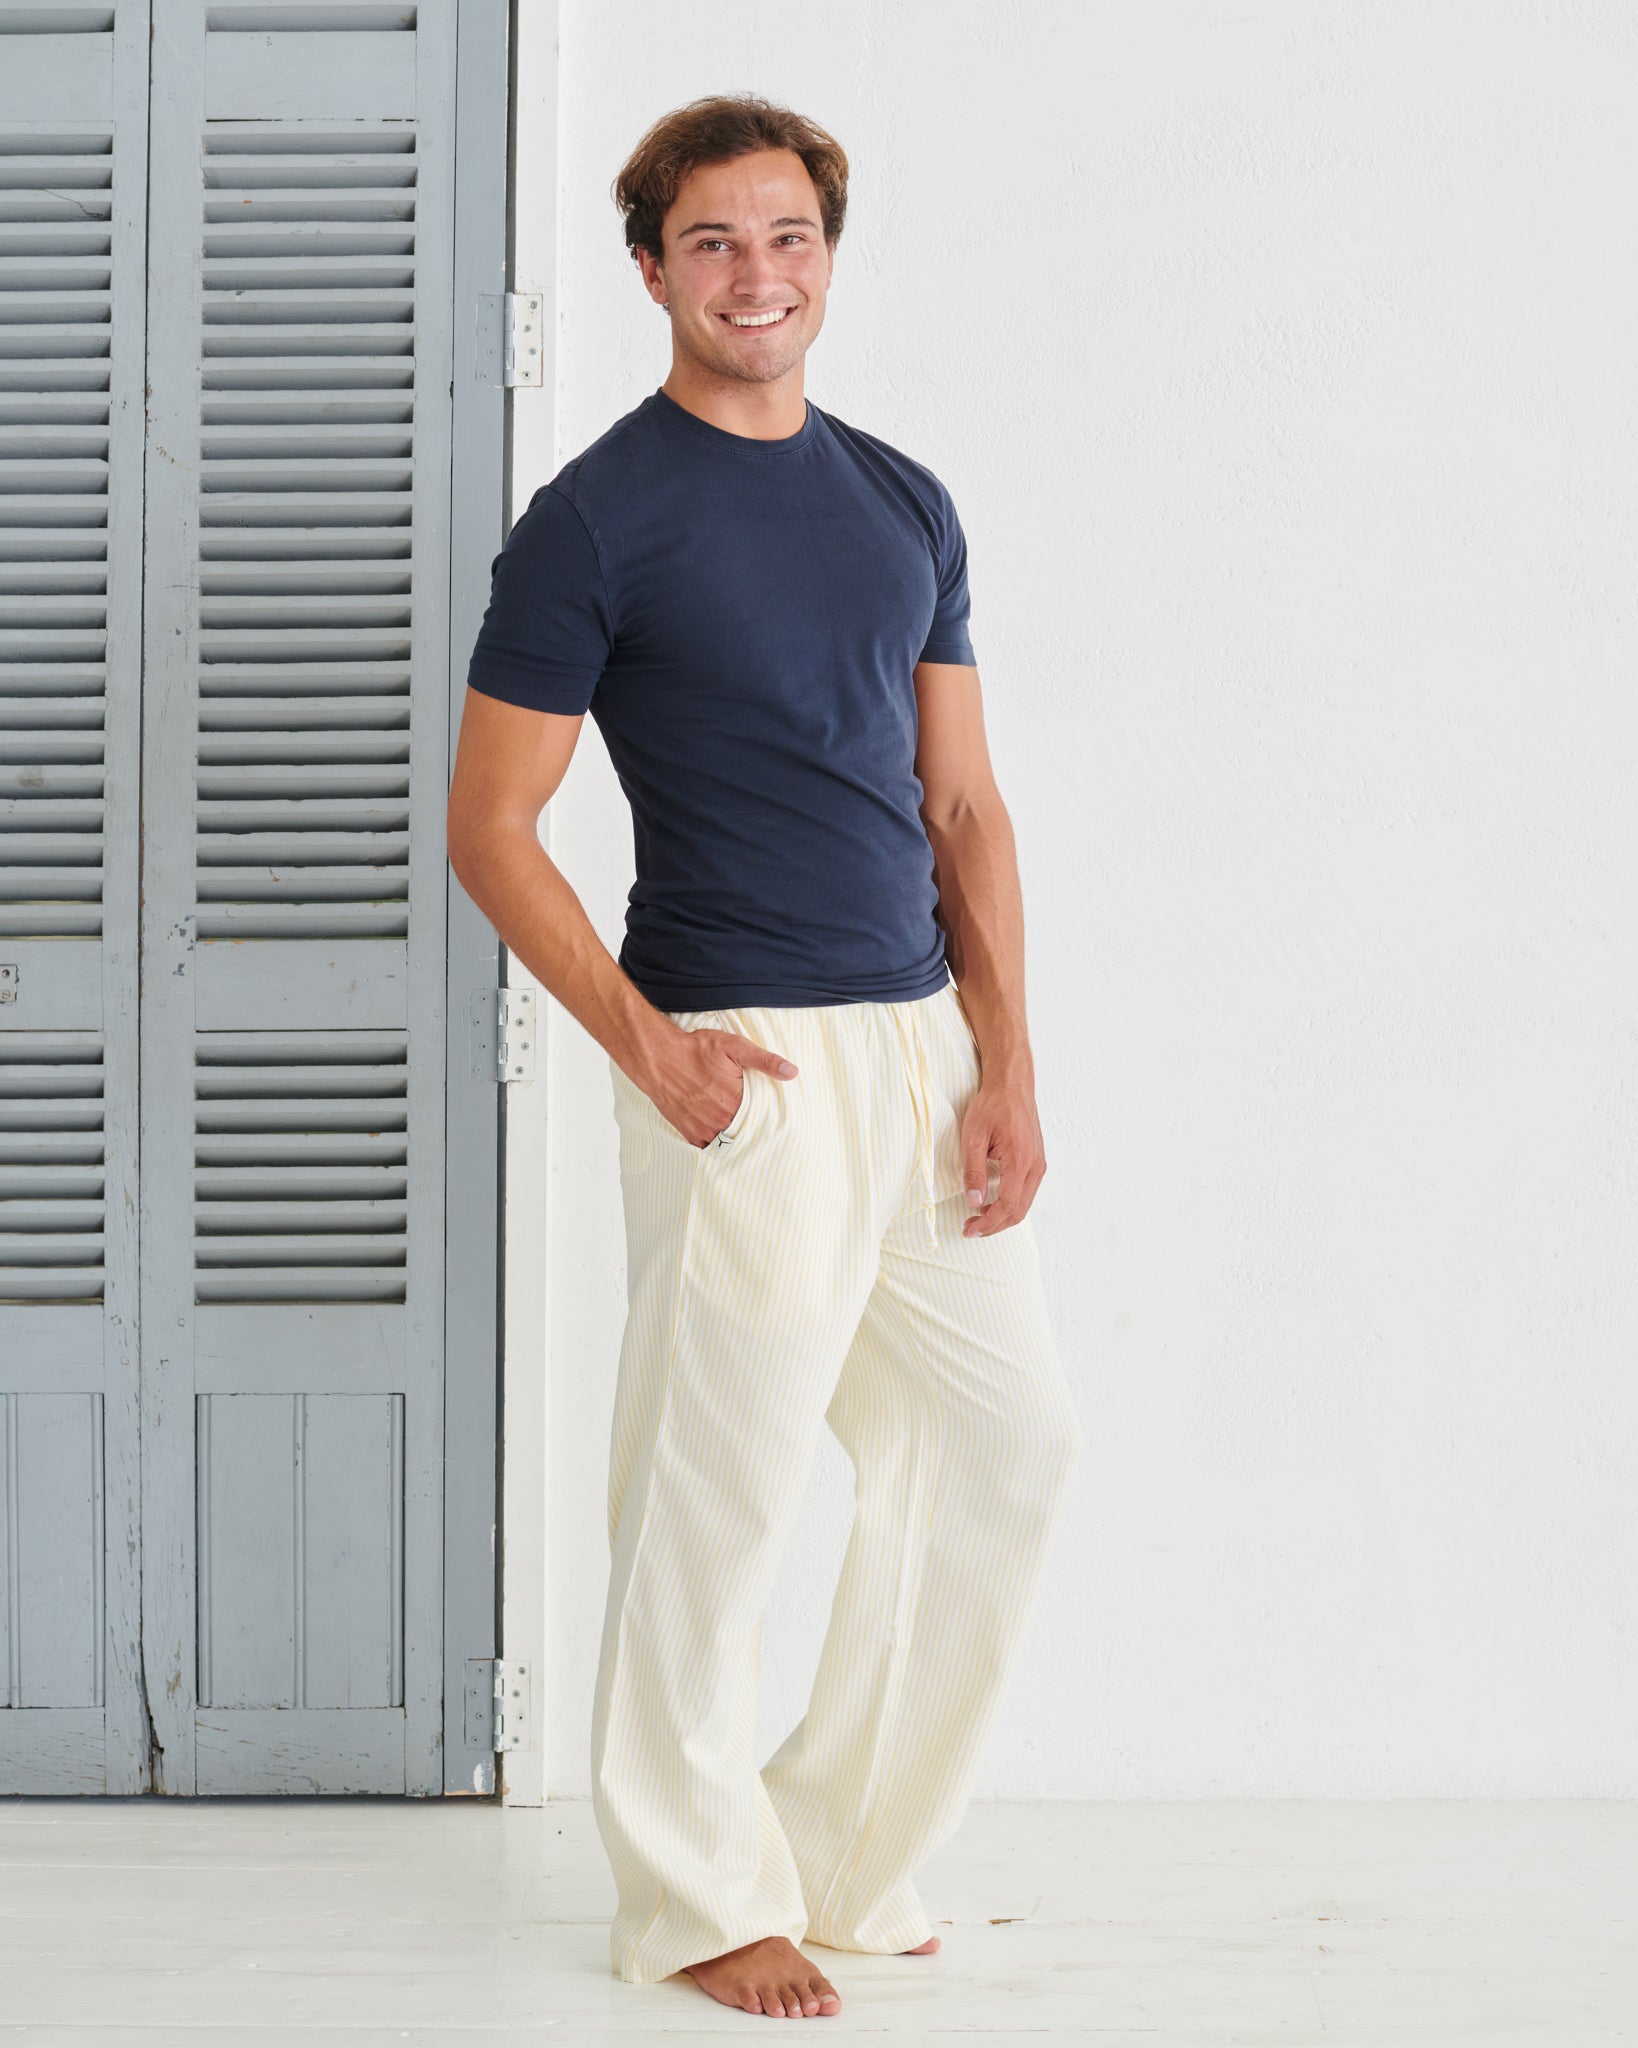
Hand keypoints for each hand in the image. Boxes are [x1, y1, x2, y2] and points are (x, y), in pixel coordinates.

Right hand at [641, 1023, 797, 1147]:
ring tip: (740, 1128)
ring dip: (734, 1136)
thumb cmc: (696, 1050)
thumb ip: (765, 1061)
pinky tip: (720, 1132)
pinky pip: (707, 1146)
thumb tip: (793, 1072)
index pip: (761, 1119)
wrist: (658, 1058)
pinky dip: (715, 1141)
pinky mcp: (688, 1133)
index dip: (766, 1116)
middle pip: (745, 1132)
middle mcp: (720, 1121)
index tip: (771, 1116)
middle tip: (759, 1125)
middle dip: (751, 1128)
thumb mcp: (735, 1047)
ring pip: (727, 1141)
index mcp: (736, 1103)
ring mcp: (703, 1129)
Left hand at [959, 1070, 1045, 1235]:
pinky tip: (992, 1203)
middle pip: (1019, 1211)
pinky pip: (1026, 1192)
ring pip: (1024, 1204)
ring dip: (1002, 1216)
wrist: (1012, 1086)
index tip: (969, 1229)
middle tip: (970, 1228)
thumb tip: (974, 1202)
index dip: (988, 1223)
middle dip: (994, 1225)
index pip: (1008, 1205)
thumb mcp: (973, 1137)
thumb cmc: (992, 1106)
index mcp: (1020, 1161)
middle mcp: (1035, 1166)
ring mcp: (1039, 1165)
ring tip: (978, 1218)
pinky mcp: (1037, 1162)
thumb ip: (974, 1172)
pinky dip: (1010, 1204)